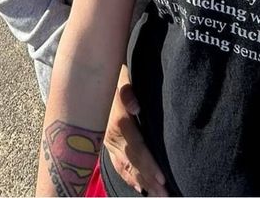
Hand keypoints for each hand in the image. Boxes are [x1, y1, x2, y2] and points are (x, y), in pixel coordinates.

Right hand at [105, 65, 167, 196]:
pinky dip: (129, 177)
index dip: (149, 165)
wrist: (93, 74)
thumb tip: (135, 107)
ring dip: (142, 182)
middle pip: (133, 163)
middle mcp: (112, 136)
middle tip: (166, 194)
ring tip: (158, 194)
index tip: (163, 178)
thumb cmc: (113, 75)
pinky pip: (118, 163)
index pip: (137, 150)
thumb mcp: (121, 77)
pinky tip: (139, 187)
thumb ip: (127, 92)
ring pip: (126, 167)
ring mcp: (108, 142)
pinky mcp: (106, 142)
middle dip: (150, 180)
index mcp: (119, 123)